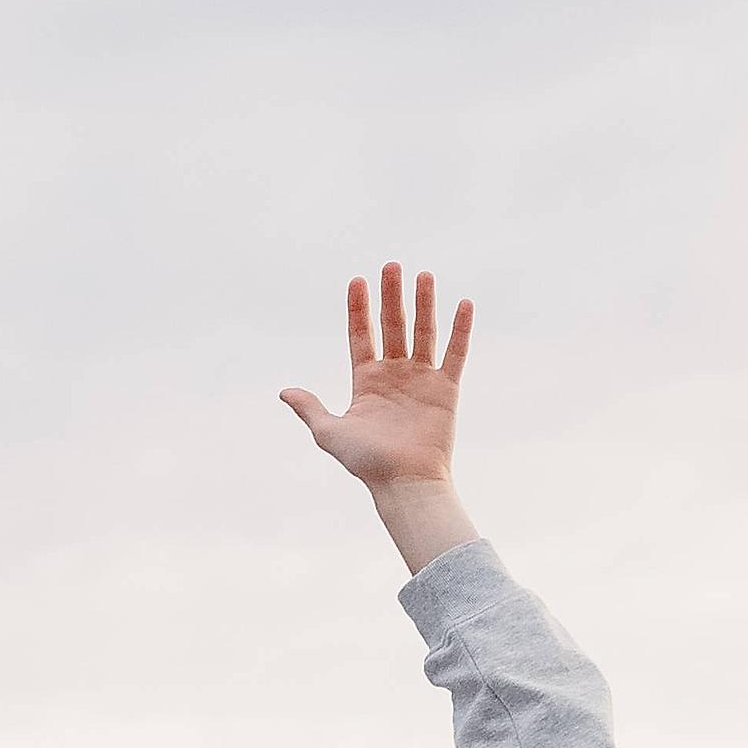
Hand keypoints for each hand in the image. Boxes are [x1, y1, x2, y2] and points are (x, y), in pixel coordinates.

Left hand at [276, 263, 475, 522]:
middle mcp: (394, 376)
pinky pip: (455, 353)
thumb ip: (310, 407)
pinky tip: (463, 302)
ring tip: (421, 274)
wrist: (404, 483)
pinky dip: (460, 329)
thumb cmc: (367, 463)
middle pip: (392, 326)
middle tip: (391, 265)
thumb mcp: (330, 433)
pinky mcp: (446, 389)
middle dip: (390, 296)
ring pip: (423, 332)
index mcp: (366, 382)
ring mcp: (421, 380)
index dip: (358, 308)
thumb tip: (284, 391)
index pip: (361, 336)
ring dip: (423, 303)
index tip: (357, 280)